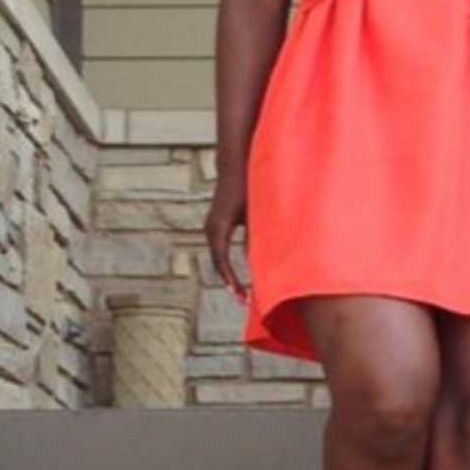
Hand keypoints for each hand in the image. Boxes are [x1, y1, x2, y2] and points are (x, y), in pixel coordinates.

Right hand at [204, 170, 249, 302]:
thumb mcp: (255, 214)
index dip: (230, 278)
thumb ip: (256, 237)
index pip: (221, 259)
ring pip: (218, 259)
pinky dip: (227, 266)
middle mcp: (210, 229)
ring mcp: (211, 228)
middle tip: (243, 301)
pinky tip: (237, 278)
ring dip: (228, 276)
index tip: (239, 293)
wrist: (234, 167)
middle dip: (229, 282)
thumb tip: (259, 261)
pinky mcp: (216, 227)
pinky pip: (220, 252)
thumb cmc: (248, 187)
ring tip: (241, 294)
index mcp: (219, 227)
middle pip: (218, 263)